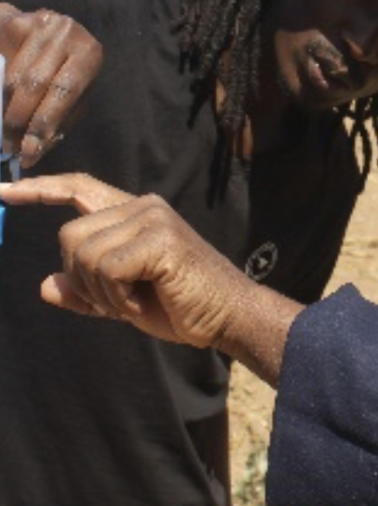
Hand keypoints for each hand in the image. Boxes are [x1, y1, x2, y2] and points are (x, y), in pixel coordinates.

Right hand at [0, 3, 103, 167]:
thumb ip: (58, 120)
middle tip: (11, 147)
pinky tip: (2, 106)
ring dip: (7, 110)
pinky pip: (4, 64)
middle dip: (21, 121)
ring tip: (5, 134)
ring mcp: (42, 24)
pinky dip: (0, 92)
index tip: (29, 151)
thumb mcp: (72, 94)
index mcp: (89, 54)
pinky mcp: (18, 20)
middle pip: (36, 83)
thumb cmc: (61, 68)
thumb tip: (35, 150)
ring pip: (15, 76)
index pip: (64, 92)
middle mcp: (68, 34)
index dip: (44, 123)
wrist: (35, 30)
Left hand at [0, 172, 247, 346]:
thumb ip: (85, 291)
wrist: (227, 317)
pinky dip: (116, 298)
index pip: (80, 188)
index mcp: (135, 212)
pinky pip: (105, 269)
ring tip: (135, 302)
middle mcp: (142, 206)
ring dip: (101, 294)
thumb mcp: (122, 301)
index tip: (3, 191)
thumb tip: (45, 285)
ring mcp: (151, 219)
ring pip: (83, 254)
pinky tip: (143, 303)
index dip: (41, 188)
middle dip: (81, 280)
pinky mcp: (159, 239)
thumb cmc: (180, 307)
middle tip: (116, 303)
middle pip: (70, 235)